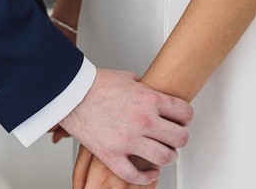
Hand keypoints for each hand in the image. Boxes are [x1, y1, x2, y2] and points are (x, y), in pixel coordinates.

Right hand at [58, 69, 191, 185]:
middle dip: (179, 138)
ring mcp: (127, 140)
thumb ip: (147, 88)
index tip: (181, 121)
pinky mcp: (111, 155)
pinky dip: (147, 178)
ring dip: (167, 157)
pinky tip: (149, 173)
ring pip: (164, 158)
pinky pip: (136, 175)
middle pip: (180, 138)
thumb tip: (156, 93)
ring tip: (163, 154)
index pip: (185, 113)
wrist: (70, 93)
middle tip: (174, 138)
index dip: (186, 118)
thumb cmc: (95, 85)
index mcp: (149, 99)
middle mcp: (142, 120)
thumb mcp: (129, 78)